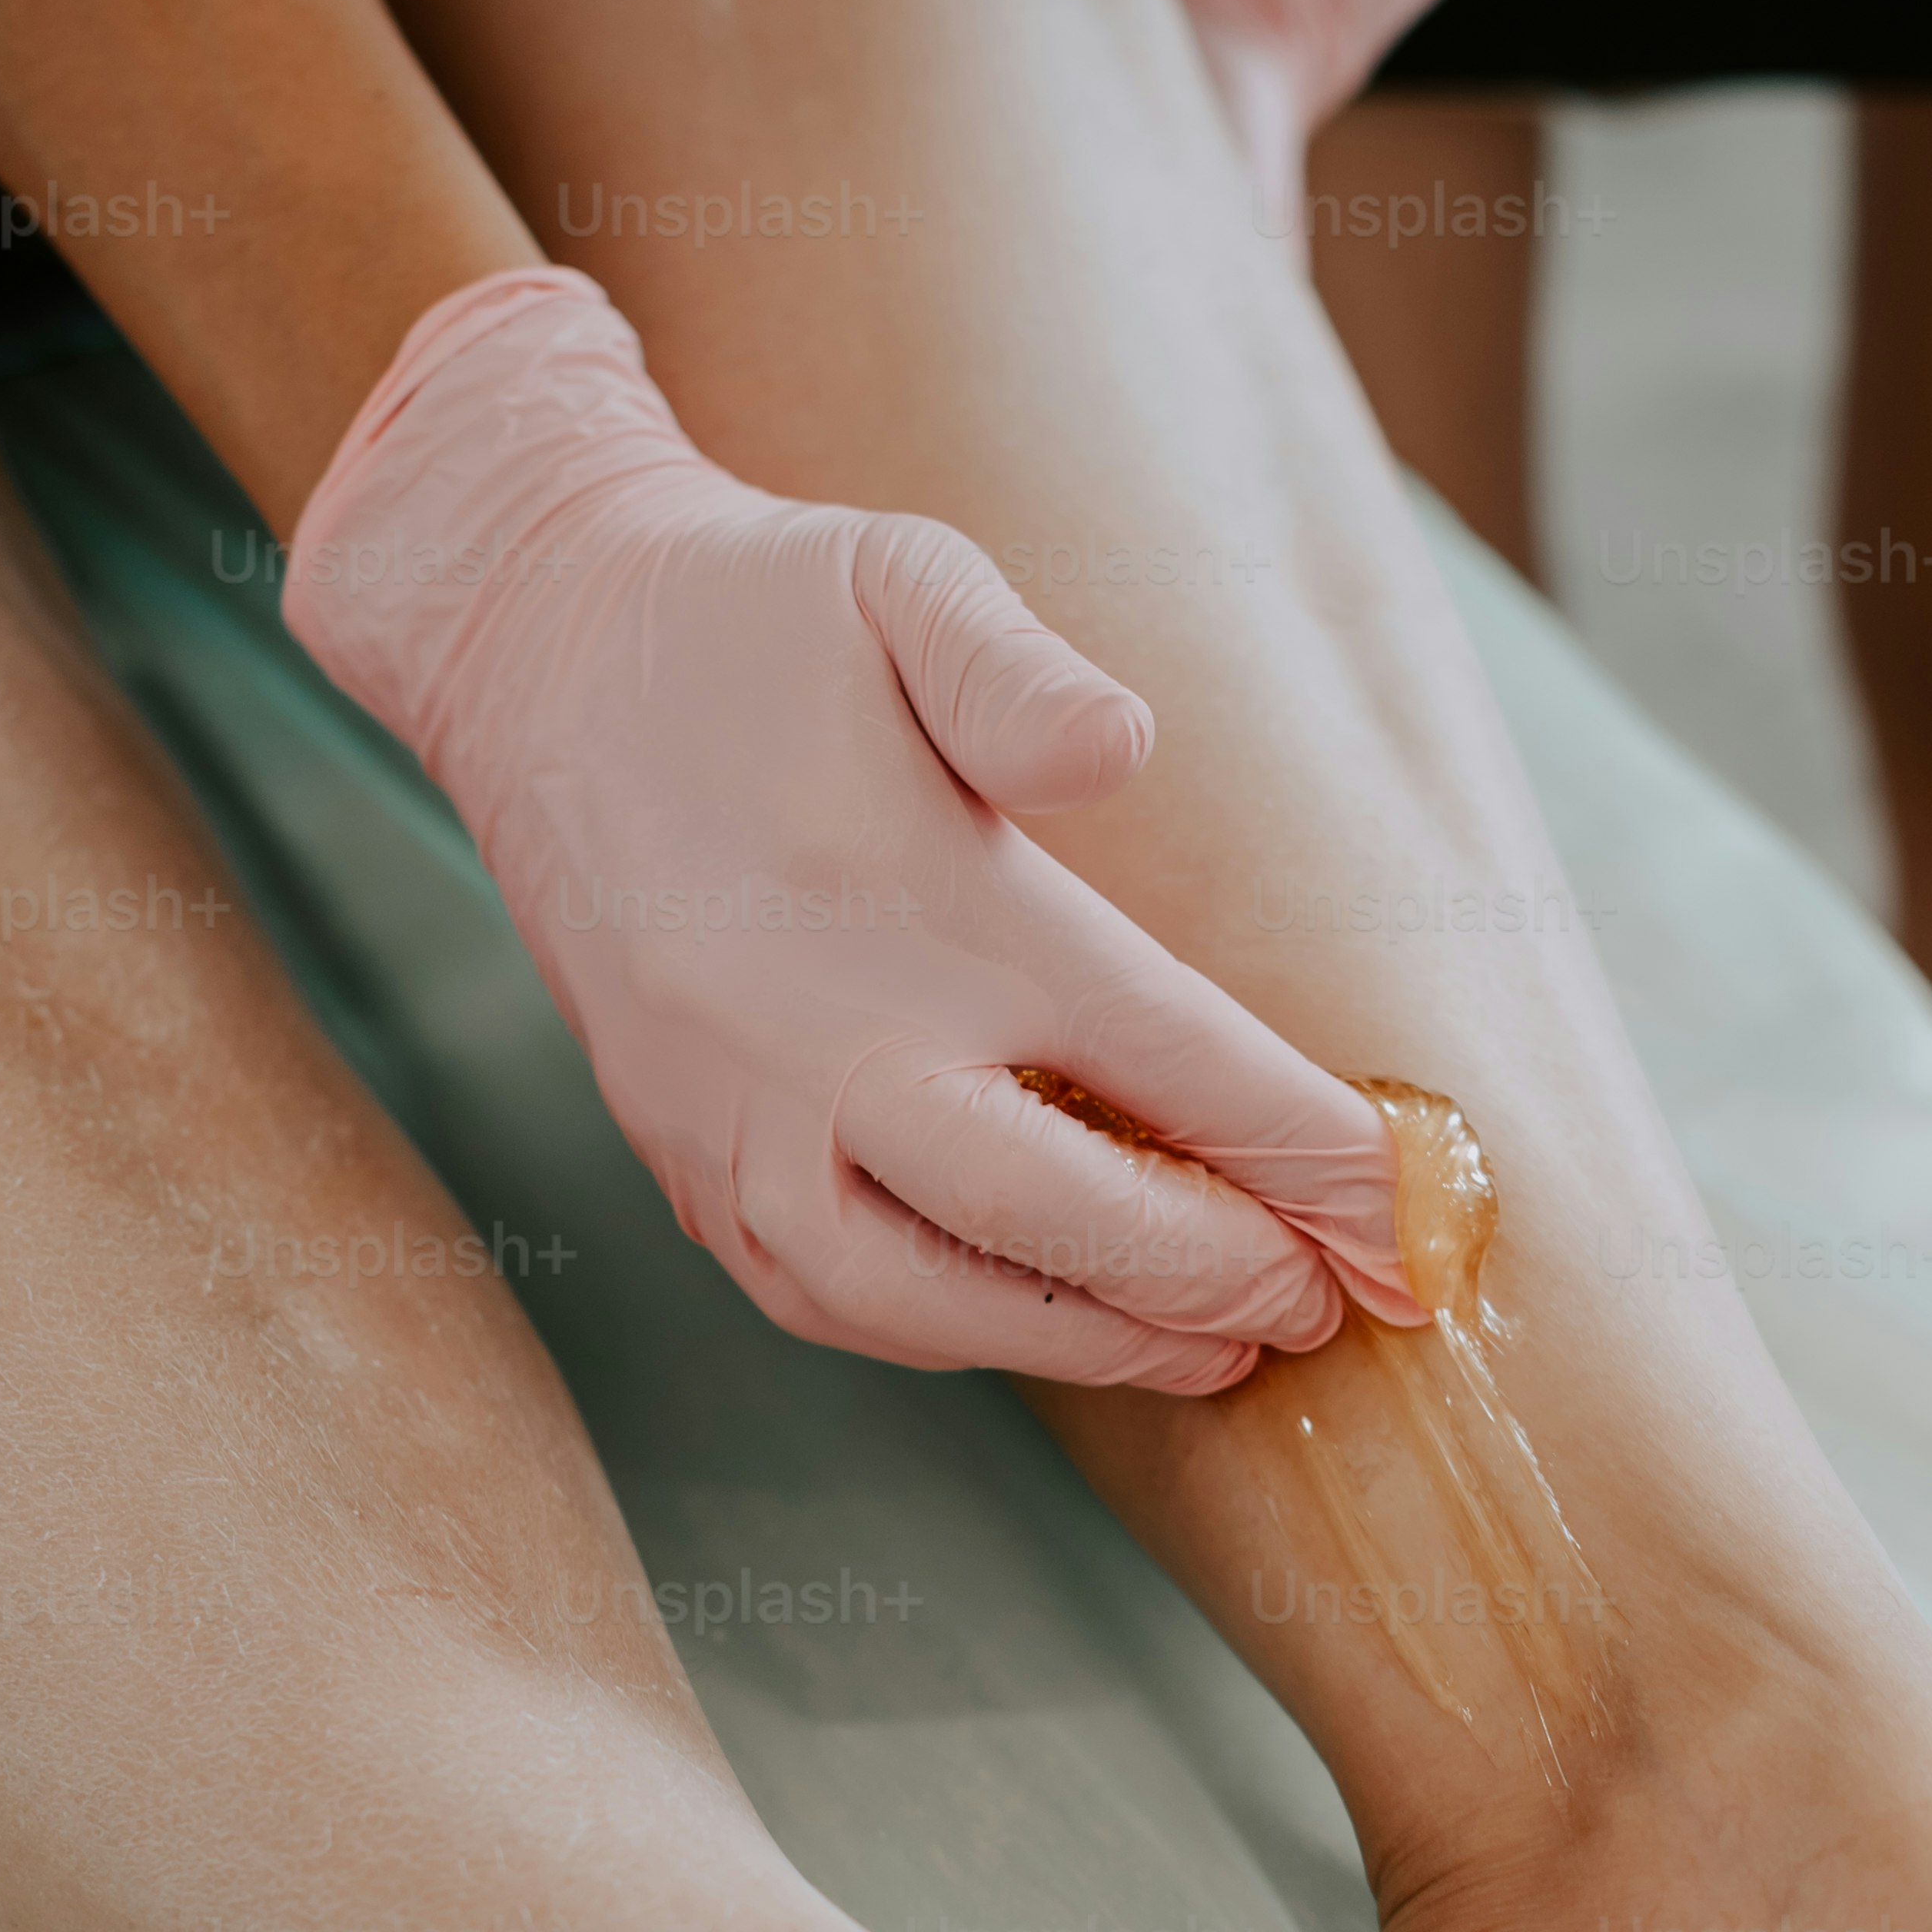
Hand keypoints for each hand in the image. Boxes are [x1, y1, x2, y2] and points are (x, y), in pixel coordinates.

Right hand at [280, 269, 1422, 1381]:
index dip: (1298, 1145)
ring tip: (1209, 1355)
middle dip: (1211, 1274)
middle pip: (1061, 1213)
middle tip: (1322, 1309)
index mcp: (926, 910)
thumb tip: (1122, 747)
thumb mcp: (897, 577)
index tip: (1397, 1207)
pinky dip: (949, 1333)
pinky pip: (827, 1299)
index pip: (1164, 1055)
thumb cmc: (753, 617)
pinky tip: (1045, 1327)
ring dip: (1088, 1339)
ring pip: (933, 1297)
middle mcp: (831, 1041)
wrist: (534, 657)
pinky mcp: (685, 1162)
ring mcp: (742, 1122)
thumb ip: (1018, 668)